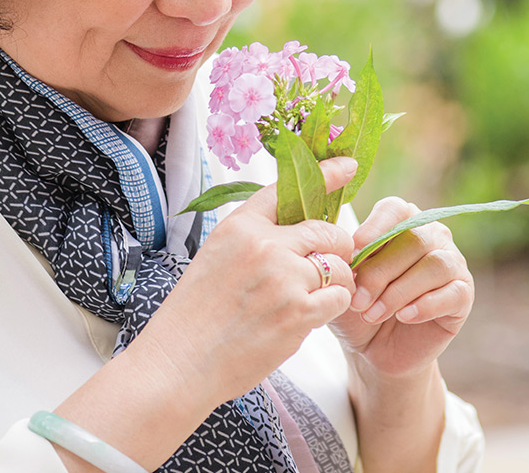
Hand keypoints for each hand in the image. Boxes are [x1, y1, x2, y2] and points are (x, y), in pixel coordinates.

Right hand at [132, 156, 358, 406]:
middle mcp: (264, 244)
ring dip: (337, 281)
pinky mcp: (297, 312)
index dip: (324, 174)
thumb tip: (298, 232)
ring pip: (339, 266)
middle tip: (332, 262)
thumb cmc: (196, 315)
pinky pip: (339, 297)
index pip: (286, 189)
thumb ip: (255, 239)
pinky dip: (334, 305)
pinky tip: (312, 314)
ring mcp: (282, 277)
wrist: (180, 362)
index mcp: (240, 226)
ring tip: (314, 296)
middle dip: (338, 246)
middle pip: (326, 230)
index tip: (348, 166)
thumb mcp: (217, 257)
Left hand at [328, 197, 474, 379]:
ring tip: (373, 314)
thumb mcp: (345, 282)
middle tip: (358, 301)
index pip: (394, 209)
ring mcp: (452, 262)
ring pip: (434, 265)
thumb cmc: (358, 307)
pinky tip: (404, 317)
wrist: (375, 349)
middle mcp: (431, 235)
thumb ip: (346, 261)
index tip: (352, 253)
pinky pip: (452, 293)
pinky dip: (424, 305)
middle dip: (380, 272)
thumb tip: (348, 250)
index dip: (374, 228)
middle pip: (413, 239)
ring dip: (399, 292)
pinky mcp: (463, 293)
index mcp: (401, 221)